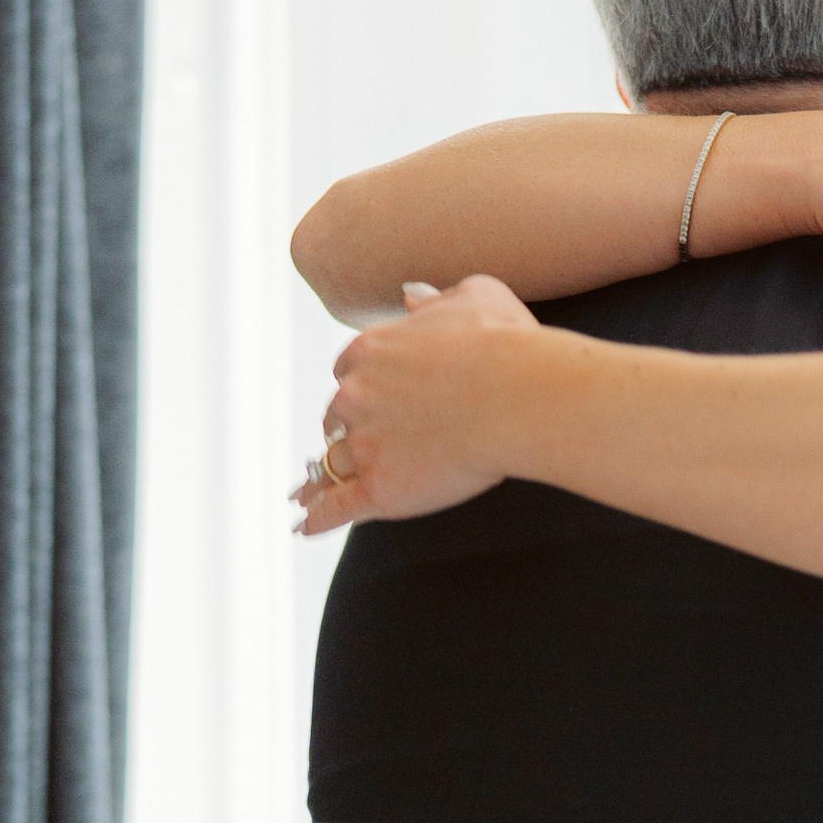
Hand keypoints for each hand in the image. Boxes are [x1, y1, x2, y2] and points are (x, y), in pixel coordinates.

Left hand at [292, 276, 541, 532]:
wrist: (517, 394)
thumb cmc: (505, 343)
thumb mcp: (473, 296)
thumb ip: (435, 300)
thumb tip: (411, 296)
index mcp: (371, 350)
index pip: (348, 370)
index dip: (359, 385)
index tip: (366, 397)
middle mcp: (356, 396)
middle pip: (336, 417)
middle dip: (343, 428)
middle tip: (347, 443)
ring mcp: (364, 443)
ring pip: (330, 464)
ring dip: (318, 478)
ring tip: (305, 493)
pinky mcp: (379, 488)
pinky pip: (337, 507)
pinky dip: (318, 518)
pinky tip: (304, 527)